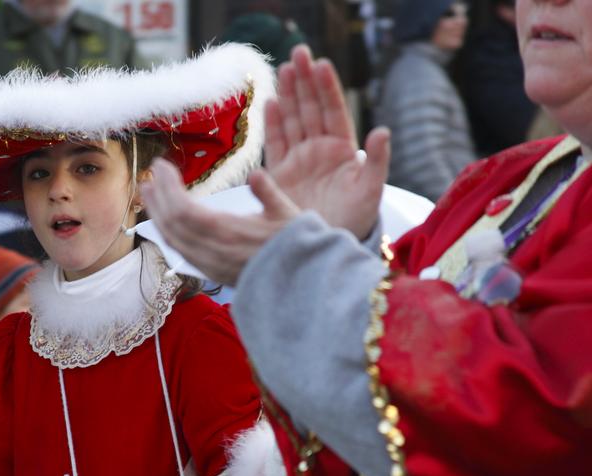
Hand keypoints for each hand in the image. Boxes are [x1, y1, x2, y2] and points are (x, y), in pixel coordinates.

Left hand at [141, 158, 299, 285]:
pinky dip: (167, 232)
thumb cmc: (297, 245)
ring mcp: (209, 264)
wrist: (300, 284)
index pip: (184, 210)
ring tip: (148, 193)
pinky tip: (163, 220)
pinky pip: (180, 251)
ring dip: (157, 214)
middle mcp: (212, 251)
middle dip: (157, 197)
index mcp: (228, 233)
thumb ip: (269, 193)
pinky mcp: (210, 271)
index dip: (167, 188)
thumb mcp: (288, 214)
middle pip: (172, 224)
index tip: (161, 166)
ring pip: (172, 239)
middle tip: (149, 175)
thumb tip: (255, 174)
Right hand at [264, 45, 389, 239]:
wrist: (328, 244)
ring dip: (288, 94)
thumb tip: (382, 130)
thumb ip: (377, 161)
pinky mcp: (281, 174)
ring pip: (292, 120)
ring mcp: (299, 159)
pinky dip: (272, 123)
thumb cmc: (355, 219)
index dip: (327, 88)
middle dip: (305, 81)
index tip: (321, 64)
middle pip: (311, 108)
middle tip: (299, 53)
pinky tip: (270, 102)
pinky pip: (275, 143)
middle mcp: (320, 149)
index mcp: (343, 148)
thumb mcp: (371, 191)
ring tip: (284, 68)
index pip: (334, 111)